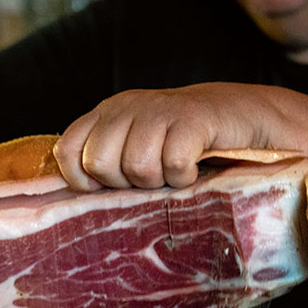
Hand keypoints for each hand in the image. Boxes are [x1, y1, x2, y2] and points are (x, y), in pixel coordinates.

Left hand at [54, 82, 293, 190]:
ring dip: (159, 181)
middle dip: (125, 183)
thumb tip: (77, 201)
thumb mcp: (138, 146)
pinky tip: (195, 167)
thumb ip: (108, 161)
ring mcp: (159, 110)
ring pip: (136, 166)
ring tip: (174, 171)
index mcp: (107, 113)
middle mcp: (127, 107)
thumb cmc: (184, 144)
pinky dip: (185, 177)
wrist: (240, 116)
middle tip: (152, 177)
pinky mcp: (192, 118)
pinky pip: (173, 163)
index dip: (84, 179)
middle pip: (99, 162)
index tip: (112, 186)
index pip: (68, 150)